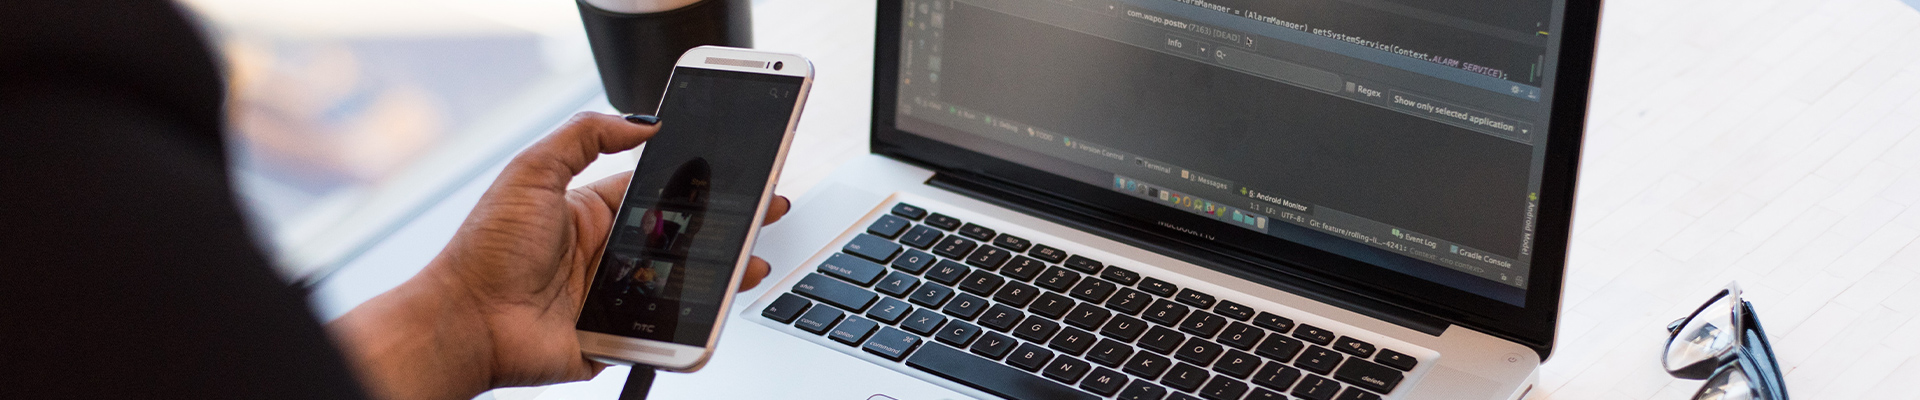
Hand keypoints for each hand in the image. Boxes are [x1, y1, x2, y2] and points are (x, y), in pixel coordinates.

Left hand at [329, 112, 790, 399]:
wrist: (466, 322)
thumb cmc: (486, 251)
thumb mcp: (531, 171)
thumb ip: (584, 136)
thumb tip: (641, 122)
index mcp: (590, 213)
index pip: (657, 193)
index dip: (697, 185)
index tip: (733, 176)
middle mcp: (605, 254)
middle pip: (680, 240)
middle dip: (724, 229)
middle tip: (762, 216)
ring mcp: (612, 297)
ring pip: (681, 285)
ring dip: (719, 276)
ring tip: (751, 265)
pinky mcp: (614, 337)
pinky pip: (662, 331)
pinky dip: (689, 326)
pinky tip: (714, 310)